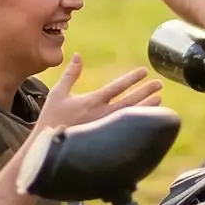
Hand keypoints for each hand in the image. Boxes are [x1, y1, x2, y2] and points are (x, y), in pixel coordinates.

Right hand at [37, 58, 161, 133]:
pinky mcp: (105, 142)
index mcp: (91, 101)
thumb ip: (70, 74)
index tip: (144, 71)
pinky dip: (138, 125)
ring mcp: (105, 130)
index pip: (116, 87)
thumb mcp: (58, 93)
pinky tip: (147, 121)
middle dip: (145, 91)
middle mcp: (102, 115)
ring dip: (146, 108)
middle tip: (159, 84)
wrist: (46, 149)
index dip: (132, 78)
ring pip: (131, 117)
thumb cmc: (50, 119)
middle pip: (129, 101)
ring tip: (159, 99)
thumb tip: (77, 55)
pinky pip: (126, 132)